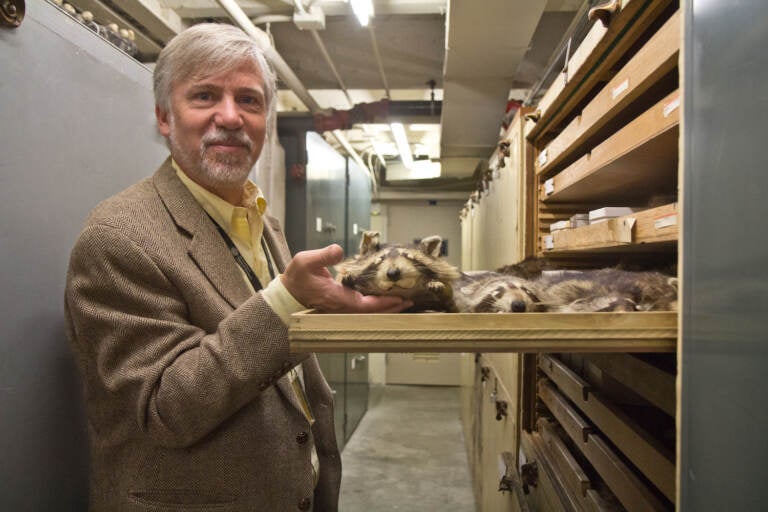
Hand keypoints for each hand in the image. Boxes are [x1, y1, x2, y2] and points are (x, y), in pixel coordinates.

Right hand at [281, 244, 412, 312]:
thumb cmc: (296, 278)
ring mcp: (342, 308)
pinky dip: (377, 305)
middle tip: (410, 301)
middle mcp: (342, 307)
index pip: (365, 304)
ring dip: (386, 307)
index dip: (383, 302)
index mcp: (336, 298)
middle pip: (372, 312)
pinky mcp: (342, 306)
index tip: (399, 298)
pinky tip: (386, 300)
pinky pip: (364, 308)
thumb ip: (323, 255)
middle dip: (391, 307)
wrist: (286, 294)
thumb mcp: (305, 261)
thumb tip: (339, 250)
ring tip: (403, 302)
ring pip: (369, 312)